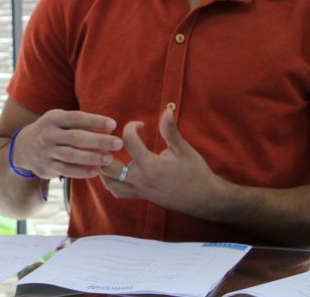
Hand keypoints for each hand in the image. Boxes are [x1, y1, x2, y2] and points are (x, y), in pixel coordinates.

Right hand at [11, 109, 122, 179]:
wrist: (23, 148)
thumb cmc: (51, 131)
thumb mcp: (59, 120)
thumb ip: (80, 123)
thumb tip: (109, 128)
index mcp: (53, 118)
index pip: (76, 118)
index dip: (94, 121)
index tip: (113, 124)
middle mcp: (48, 134)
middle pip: (76, 138)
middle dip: (98, 141)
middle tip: (118, 143)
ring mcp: (46, 152)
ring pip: (71, 155)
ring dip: (92, 157)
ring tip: (109, 158)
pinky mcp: (47, 167)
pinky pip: (66, 170)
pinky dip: (81, 171)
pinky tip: (95, 171)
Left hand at [100, 106, 227, 219]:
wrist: (204, 198)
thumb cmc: (195, 172)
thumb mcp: (184, 149)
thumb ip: (170, 131)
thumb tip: (167, 110)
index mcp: (151, 166)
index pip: (128, 141)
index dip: (131, 127)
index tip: (140, 125)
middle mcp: (141, 180)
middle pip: (107, 166)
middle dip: (106, 150)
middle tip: (113, 140)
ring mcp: (139, 190)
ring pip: (108, 182)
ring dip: (104, 167)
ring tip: (111, 153)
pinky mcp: (141, 196)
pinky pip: (117, 192)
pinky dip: (111, 181)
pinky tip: (116, 170)